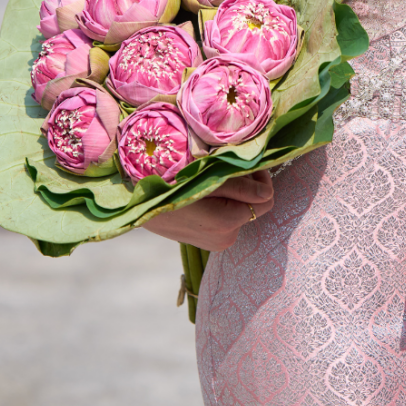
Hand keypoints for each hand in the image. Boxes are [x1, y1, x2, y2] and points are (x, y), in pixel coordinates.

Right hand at [142, 170, 274, 251]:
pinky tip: (207, 194)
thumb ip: (241, 186)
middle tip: (229, 167)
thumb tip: (267, 193)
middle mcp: (226, 239)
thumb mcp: (208, 178)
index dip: (261, 178)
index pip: (265, 199)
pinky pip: (227, 219)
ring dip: (234, 195)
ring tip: (214, 179)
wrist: (138, 205)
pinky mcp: (208, 242)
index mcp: (228, 222)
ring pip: (240, 211)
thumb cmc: (171, 185)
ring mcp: (217, 244)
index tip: (249, 161)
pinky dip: (223, 205)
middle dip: (247, 186)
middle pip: (253, 206)